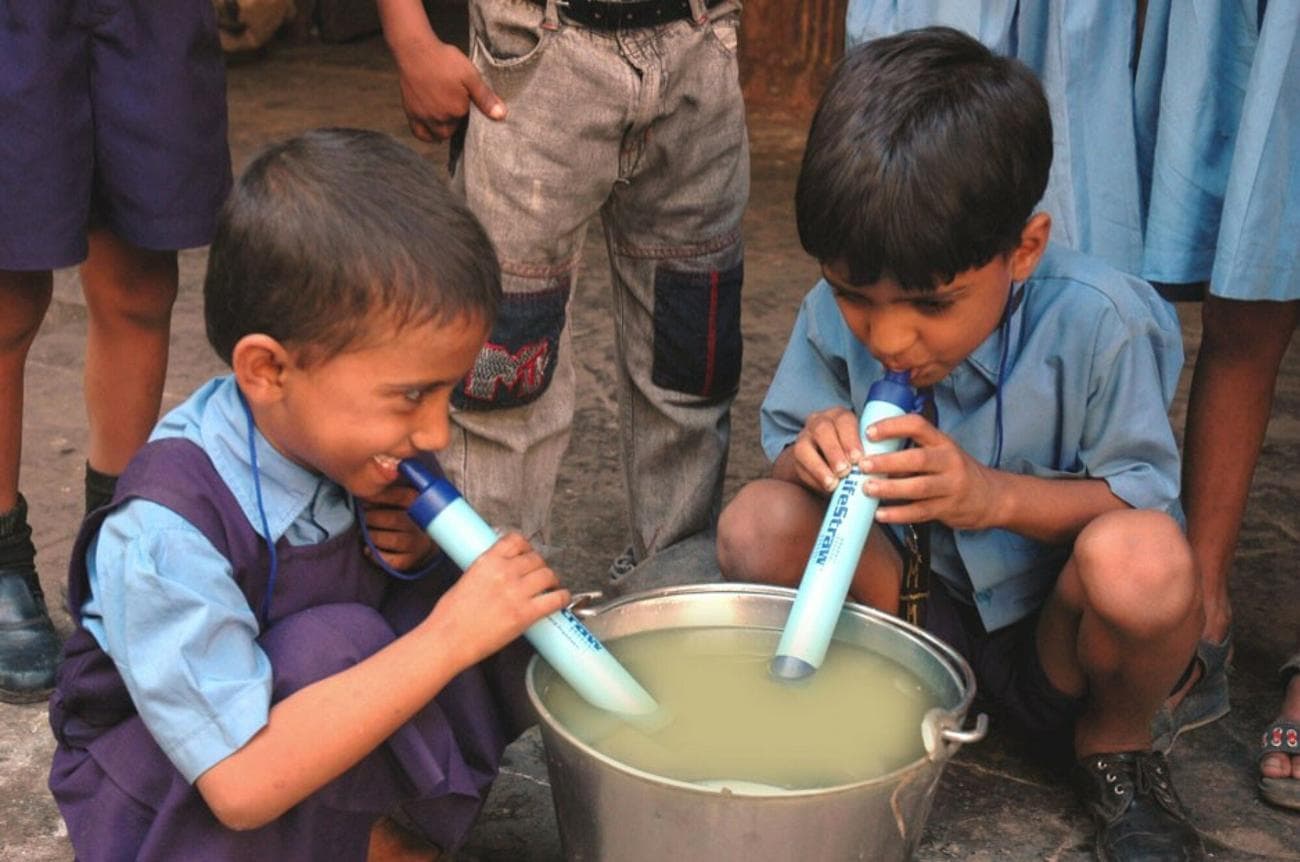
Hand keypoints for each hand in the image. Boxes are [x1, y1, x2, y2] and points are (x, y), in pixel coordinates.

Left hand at [359, 486, 437, 570]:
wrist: (424, 544)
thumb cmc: (407, 518)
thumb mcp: (405, 501)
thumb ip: (392, 491)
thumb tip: (370, 485)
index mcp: (422, 506)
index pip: (402, 496)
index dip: (379, 496)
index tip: (365, 499)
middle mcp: (421, 525)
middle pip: (393, 518)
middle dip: (372, 517)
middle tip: (364, 517)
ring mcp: (416, 544)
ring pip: (388, 539)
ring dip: (371, 535)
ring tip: (366, 532)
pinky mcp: (409, 561)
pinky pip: (387, 559)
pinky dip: (374, 554)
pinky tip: (368, 549)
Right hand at [391, 36, 505, 141]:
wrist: (415, 50)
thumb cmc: (444, 60)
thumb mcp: (470, 75)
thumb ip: (485, 97)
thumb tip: (501, 115)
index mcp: (457, 110)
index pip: (468, 121)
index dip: (468, 113)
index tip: (467, 103)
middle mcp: (440, 118)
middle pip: (452, 130)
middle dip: (457, 124)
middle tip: (457, 109)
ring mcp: (425, 117)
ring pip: (438, 135)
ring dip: (444, 130)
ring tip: (448, 118)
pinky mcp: (411, 113)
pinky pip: (420, 133)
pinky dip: (427, 136)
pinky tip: (433, 131)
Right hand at [427, 532, 568, 666]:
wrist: (448, 639)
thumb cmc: (449, 615)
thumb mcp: (465, 580)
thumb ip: (485, 572)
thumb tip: (497, 573)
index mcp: (487, 561)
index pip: (516, 540)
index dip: (526, 546)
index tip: (527, 553)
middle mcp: (505, 572)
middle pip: (535, 559)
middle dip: (539, 566)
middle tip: (539, 575)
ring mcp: (517, 592)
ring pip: (548, 575)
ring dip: (552, 580)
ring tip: (551, 587)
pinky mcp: (526, 614)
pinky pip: (555, 599)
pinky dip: (562, 597)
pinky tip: (561, 598)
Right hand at [785, 406, 870, 493]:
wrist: (831, 460)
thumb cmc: (856, 454)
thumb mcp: (866, 447)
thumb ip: (876, 453)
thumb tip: (891, 469)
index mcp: (840, 416)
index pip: (844, 421)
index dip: (850, 439)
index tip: (858, 458)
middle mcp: (819, 422)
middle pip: (822, 430)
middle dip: (834, 452)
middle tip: (845, 471)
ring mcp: (804, 437)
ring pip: (805, 447)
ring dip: (819, 467)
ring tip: (833, 484)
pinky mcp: (796, 455)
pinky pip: (800, 466)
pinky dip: (813, 478)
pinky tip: (825, 488)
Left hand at [859, 413, 998, 529]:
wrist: (991, 497)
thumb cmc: (954, 471)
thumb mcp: (941, 451)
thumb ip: (913, 448)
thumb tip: (869, 447)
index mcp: (942, 442)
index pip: (918, 426)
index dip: (892, 426)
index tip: (868, 431)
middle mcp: (949, 461)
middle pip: (917, 459)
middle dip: (888, 462)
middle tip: (863, 464)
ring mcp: (951, 486)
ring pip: (919, 487)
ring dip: (890, 488)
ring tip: (867, 488)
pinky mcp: (948, 509)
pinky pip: (921, 512)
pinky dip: (899, 514)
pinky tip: (880, 514)